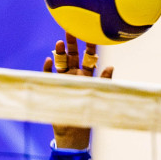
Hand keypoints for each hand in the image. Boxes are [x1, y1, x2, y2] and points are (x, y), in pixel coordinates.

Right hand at [43, 33, 112, 151]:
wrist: (73, 130)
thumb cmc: (88, 113)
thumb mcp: (98, 94)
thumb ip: (104, 80)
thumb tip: (111, 66)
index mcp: (86, 75)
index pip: (88, 57)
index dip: (89, 46)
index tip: (90, 34)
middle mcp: (74, 74)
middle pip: (73, 55)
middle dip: (71, 43)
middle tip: (69, 29)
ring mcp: (63, 79)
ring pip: (60, 62)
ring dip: (59, 52)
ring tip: (58, 42)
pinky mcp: (53, 86)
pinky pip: (49, 74)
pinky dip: (48, 67)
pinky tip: (48, 60)